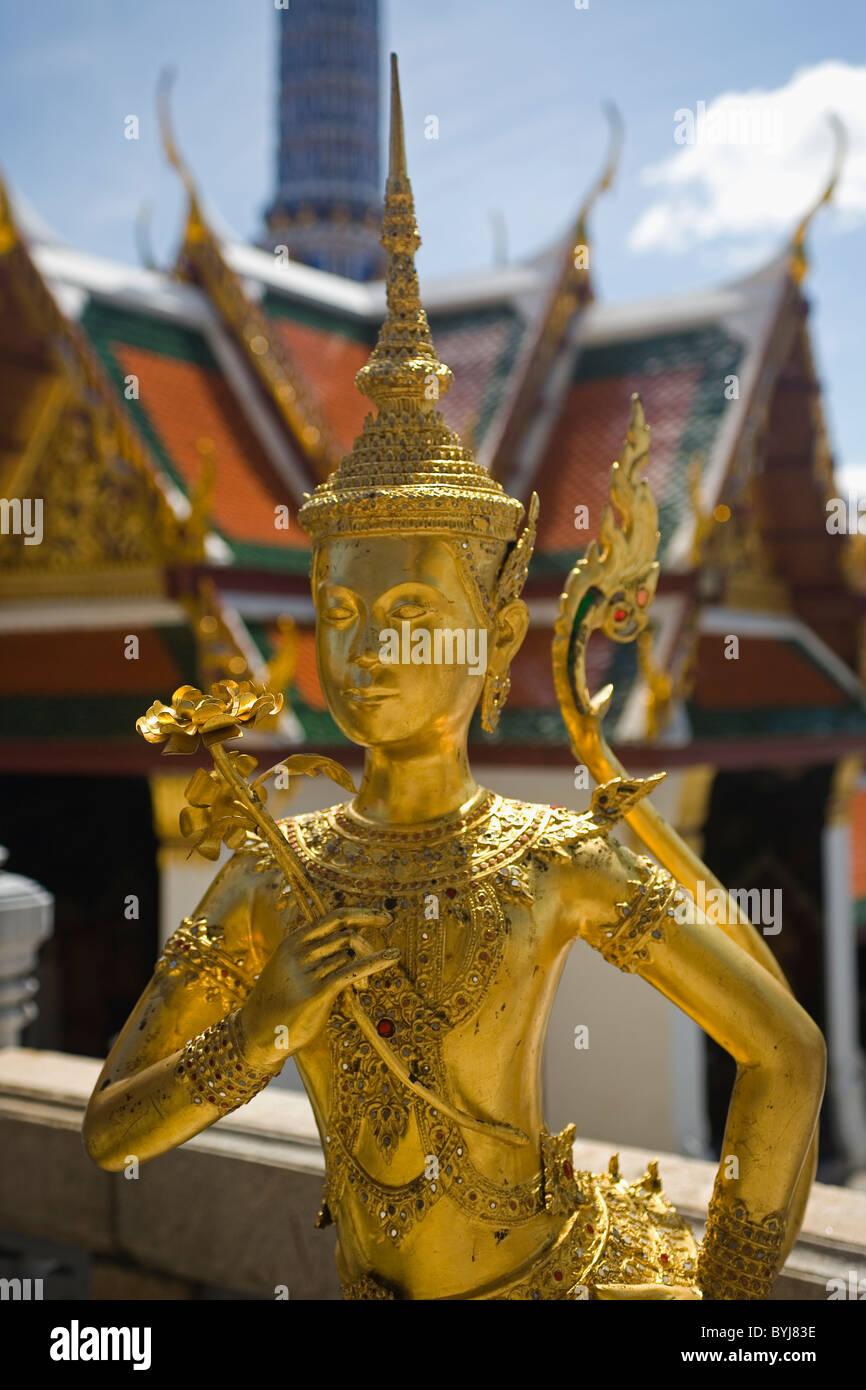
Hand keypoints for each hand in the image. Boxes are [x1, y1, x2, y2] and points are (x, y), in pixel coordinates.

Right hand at [236, 908, 396, 1068]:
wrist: (257, 1034)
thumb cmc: (278, 1002)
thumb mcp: (291, 968)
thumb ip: (316, 953)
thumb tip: (354, 942)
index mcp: (293, 941)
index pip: (334, 917)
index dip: (362, 915)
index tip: (384, 918)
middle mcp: (299, 952)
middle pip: (347, 936)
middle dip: (369, 944)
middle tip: (389, 949)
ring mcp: (306, 971)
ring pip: (350, 956)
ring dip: (365, 968)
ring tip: (363, 987)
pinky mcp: (317, 992)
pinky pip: (353, 971)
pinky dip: (376, 962)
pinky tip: (392, 958)